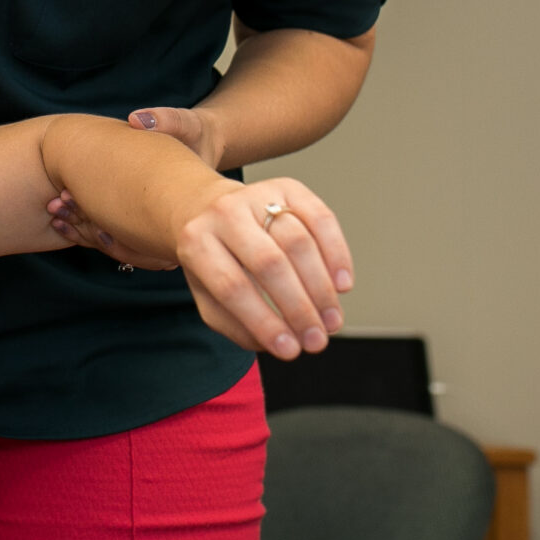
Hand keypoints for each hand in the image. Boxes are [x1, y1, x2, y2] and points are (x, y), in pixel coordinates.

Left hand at [43, 105, 223, 250]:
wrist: (204, 145)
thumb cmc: (195, 133)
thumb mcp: (184, 125)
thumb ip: (165, 121)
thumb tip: (136, 119)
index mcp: (175, 210)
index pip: (134, 231)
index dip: (97, 216)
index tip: (68, 194)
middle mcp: (165, 228)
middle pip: (121, 242)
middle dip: (84, 225)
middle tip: (55, 205)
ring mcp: (152, 230)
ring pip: (114, 242)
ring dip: (82, 227)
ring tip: (54, 210)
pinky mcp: (140, 223)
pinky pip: (113, 234)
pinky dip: (89, 225)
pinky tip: (63, 216)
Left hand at [60, 176, 352, 359]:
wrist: (205, 208)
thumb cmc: (212, 263)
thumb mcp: (207, 296)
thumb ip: (237, 326)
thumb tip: (281, 345)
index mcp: (196, 243)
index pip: (232, 286)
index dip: (265, 322)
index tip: (290, 352)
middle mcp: (224, 214)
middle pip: (269, 262)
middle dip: (299, 308)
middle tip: (318, 341)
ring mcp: (257, 195)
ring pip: (298, 240)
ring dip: (321, 287)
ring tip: (332, 321)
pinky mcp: (288, 186)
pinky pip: (321, 218)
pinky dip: (337, 253)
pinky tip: (342, 286)